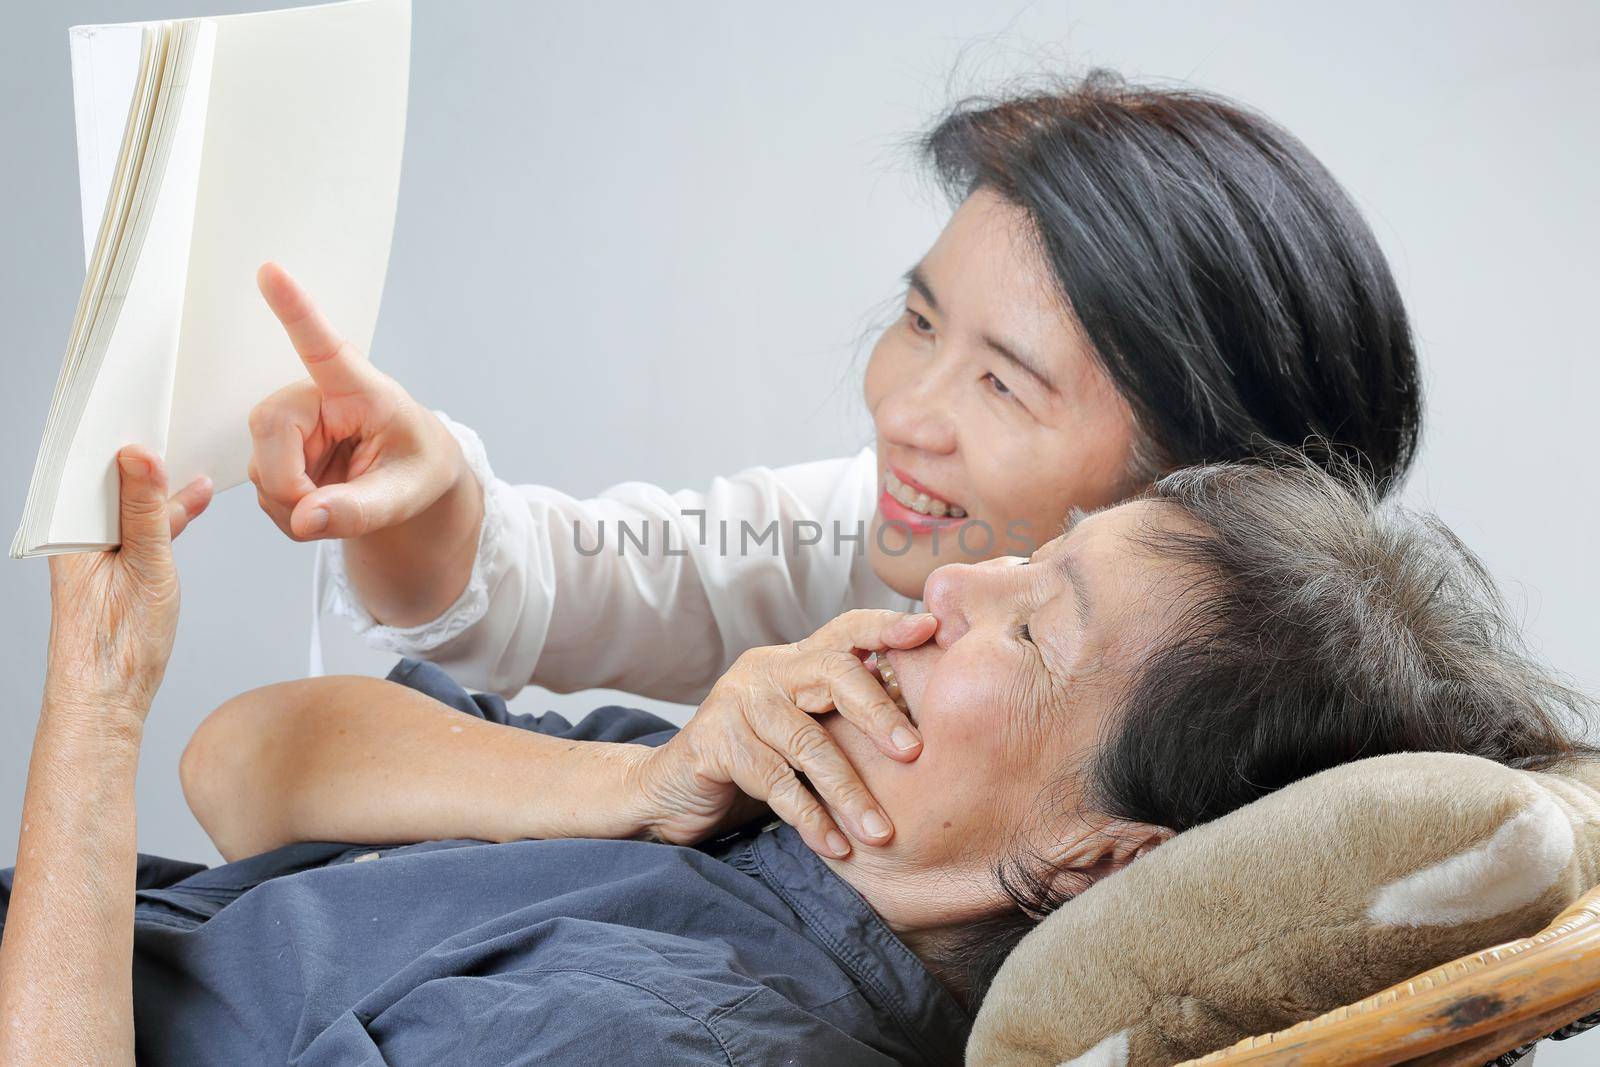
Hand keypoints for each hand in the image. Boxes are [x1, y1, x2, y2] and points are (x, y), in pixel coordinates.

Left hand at [44, 446, 209, 718]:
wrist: (106, 699)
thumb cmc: (118, 644)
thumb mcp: (146, 564)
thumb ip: (145, 508)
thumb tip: (141, 455)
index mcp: (66, 531)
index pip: (89, 468)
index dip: (121, 441)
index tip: (152, 416)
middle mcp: (70, 538)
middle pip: (109, 485)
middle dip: (144, 463)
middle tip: (180, 435)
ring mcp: (88, 554)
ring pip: (125, 507)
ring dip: (159, 492)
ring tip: (195, 473)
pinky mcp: (106, 570)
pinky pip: (133, 530)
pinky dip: (161, 518)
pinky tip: (188, 506)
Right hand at [247, 262, 464, 540]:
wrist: (412, 477)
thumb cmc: (417, 466)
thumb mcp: (406, 494)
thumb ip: (361, 509)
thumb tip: (305, 519)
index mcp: (359, 389)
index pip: (322, 346)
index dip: (295, 311)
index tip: (272, 271)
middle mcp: (316, 397)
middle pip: (270, 431)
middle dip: (290, 485)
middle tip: (328, 509)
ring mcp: (292, 424)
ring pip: (261, 470)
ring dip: (294, 505)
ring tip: (340, 503)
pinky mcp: (277, 450)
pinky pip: (263, 491)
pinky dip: (291, 513)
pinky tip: (321, 505)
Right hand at [627, 609, 936, 858]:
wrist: (670, 793)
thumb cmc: (753, 765)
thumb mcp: (804, 735)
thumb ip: (844, 722)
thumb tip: (924, 735)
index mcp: (794, 661)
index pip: (846, 630)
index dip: (887, 627)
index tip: (931, 629)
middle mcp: (765, 671)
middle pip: (833, 672)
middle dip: (879, 713)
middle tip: (915, 754)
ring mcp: (735, 702)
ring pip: (807, 742)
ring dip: (849, 792)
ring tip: (881, 832)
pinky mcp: (712, 742)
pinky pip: (773, 782)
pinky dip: (810, 818)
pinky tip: (836, 847)